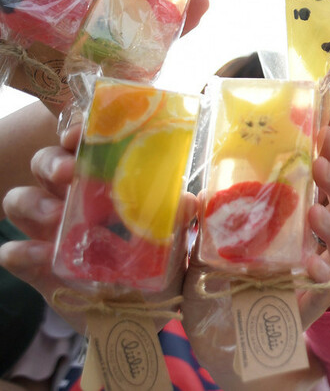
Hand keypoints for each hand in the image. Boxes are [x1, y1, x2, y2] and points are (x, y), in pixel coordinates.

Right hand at [0, 125, 191, 332]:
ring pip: (19, 199)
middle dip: (51, 162)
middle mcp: (74, 202)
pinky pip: (12, 252)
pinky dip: (21, 250)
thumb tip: (188, 199)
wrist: (147, 320)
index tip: (81, 133)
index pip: (84, 147)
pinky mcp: (37, 268)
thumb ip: (180, 218)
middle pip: (45, 165)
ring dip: (33, 202)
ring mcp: (51, 233)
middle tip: (68, 174)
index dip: (77, 132)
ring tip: (57, 218)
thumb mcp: (177, 242)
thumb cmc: (163, 270)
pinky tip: (42, 255)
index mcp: (106, 186)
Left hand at [182, 126, 329, 386]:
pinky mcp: (307, 311)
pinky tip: (312, 265)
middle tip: (321, 164)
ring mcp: (313, 281)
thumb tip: (186, 195)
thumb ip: (194, 225)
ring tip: (317, 213)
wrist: (208, 347)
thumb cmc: (210, 292)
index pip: (322, 187)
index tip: (326, 131)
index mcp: (293, 227)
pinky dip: (325, 278)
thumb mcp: (198, 250)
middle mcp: (311, 249)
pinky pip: (328, 292)